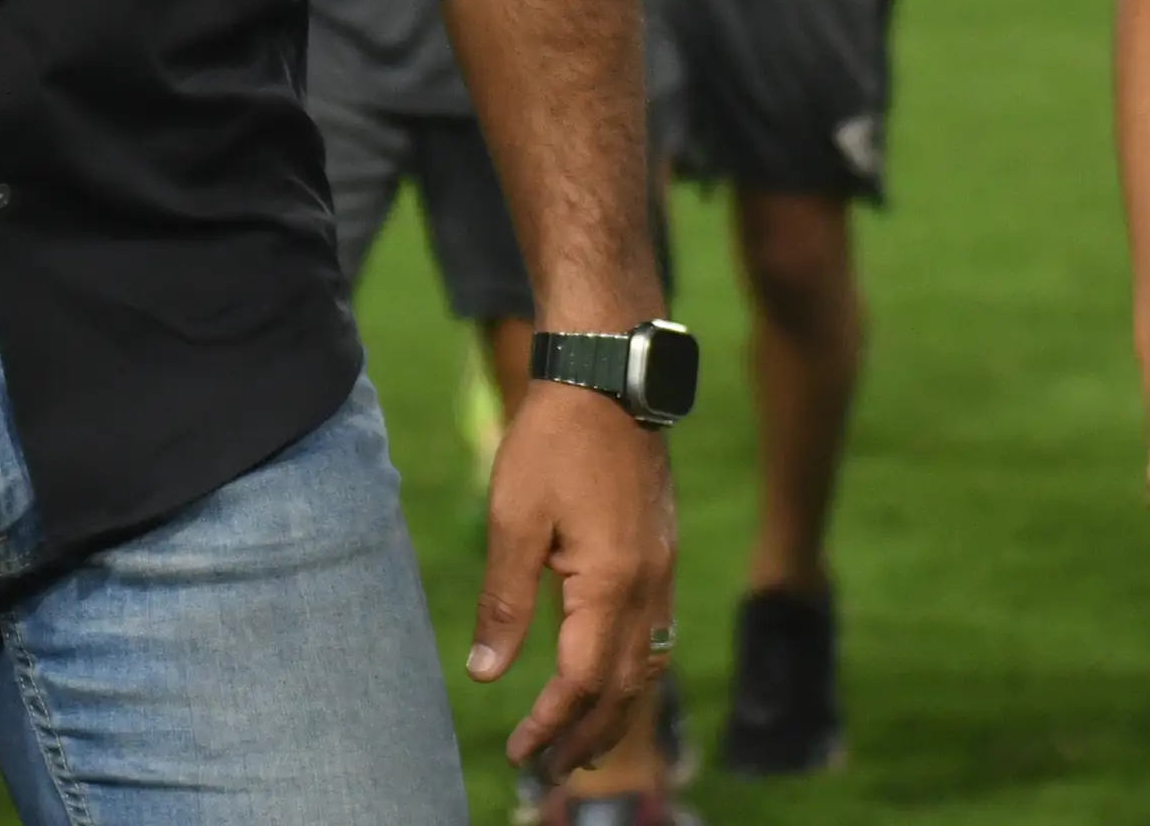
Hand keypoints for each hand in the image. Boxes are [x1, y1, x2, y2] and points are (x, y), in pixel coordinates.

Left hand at [466, 382, 675, 782]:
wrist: (608, 377)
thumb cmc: (553, 440)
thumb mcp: (514, 518)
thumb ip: (504, 600)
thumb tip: (487, 673)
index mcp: (611, 581)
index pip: (584, 679)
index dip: (553, 722)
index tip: (521, 752)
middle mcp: (649, 584)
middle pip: (626, 687)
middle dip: (589, 736)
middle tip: (550, 772)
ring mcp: (663, 569)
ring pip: (649, 665)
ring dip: (617, 713)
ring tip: (582, 745)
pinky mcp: (662, 553)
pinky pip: (656, 634)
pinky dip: (634, 673)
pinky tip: (612, 681)